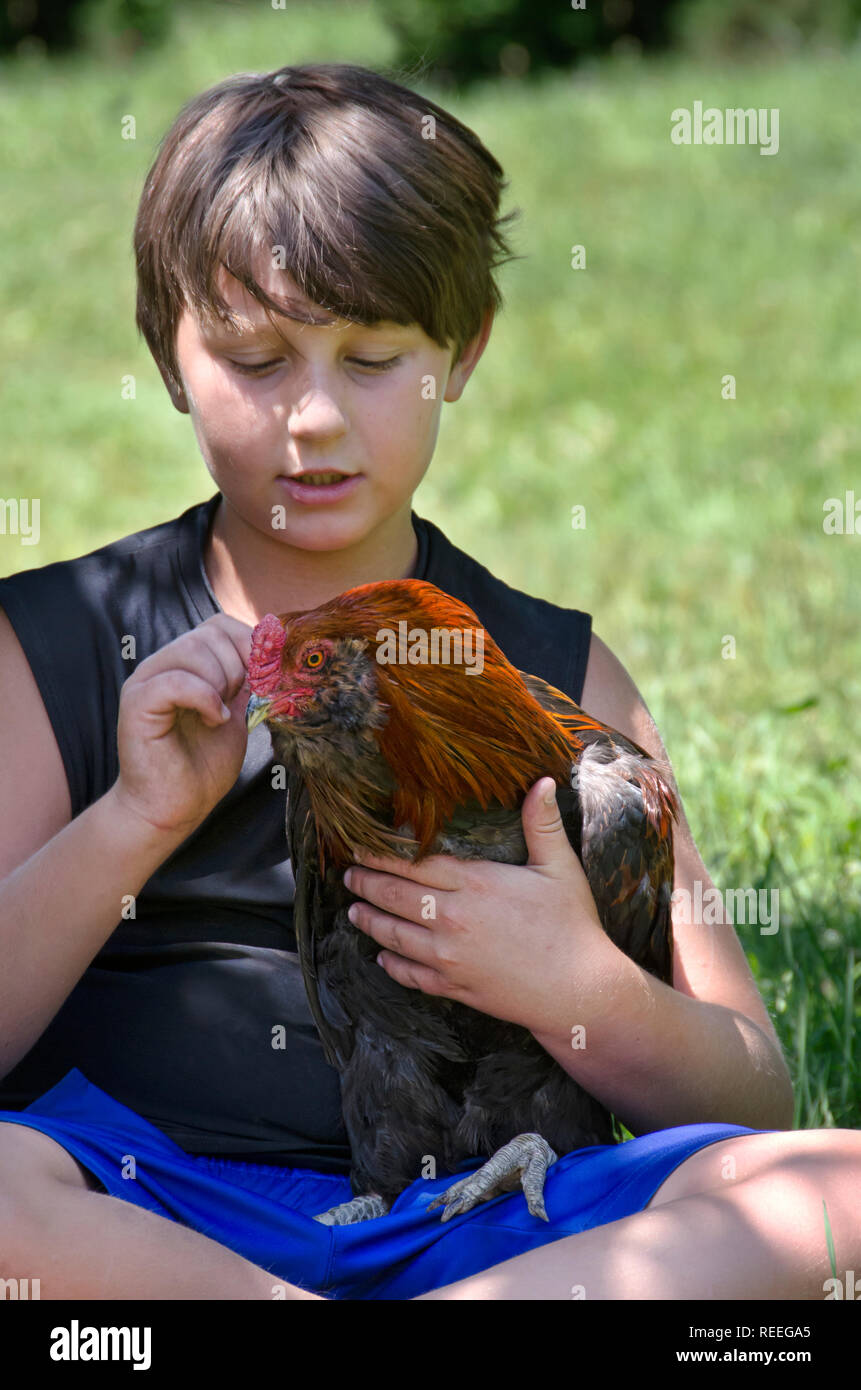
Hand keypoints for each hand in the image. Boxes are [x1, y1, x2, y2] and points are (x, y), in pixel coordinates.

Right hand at [112, 613, 252, 838]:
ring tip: (218, 716)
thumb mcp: (236, 712)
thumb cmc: (203, 764)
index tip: (259, 680)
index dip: (248, 645)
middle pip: (210, 633)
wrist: (174, 807)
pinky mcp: (136, 702)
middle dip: (236, 668)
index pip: (219, 624)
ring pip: (193, 650)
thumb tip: (274, 654)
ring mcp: (145, 680)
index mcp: (184, 662)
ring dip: (220, 683)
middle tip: (233, 704)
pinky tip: (213, 720)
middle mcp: (162, 664)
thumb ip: (248, 682)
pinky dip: (204, 698)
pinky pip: (176, 680)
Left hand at [343, 778, 614, 1035]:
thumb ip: (542, 825)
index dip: (381, 855)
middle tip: (349, 875)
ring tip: (353, 912)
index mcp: (475, 884)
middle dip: (366, 885)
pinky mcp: (454, 987)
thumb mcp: (561, 868)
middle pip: (394, 897)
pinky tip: (383, 958)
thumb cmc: (573, 926)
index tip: (359, 847)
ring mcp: (449, 957)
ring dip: (369, 922)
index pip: (414, 864)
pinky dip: (392, 965)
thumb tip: (542, 780)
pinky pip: (411, 975)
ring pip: (394, 936)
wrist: (580, 992)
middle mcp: (453, 919)